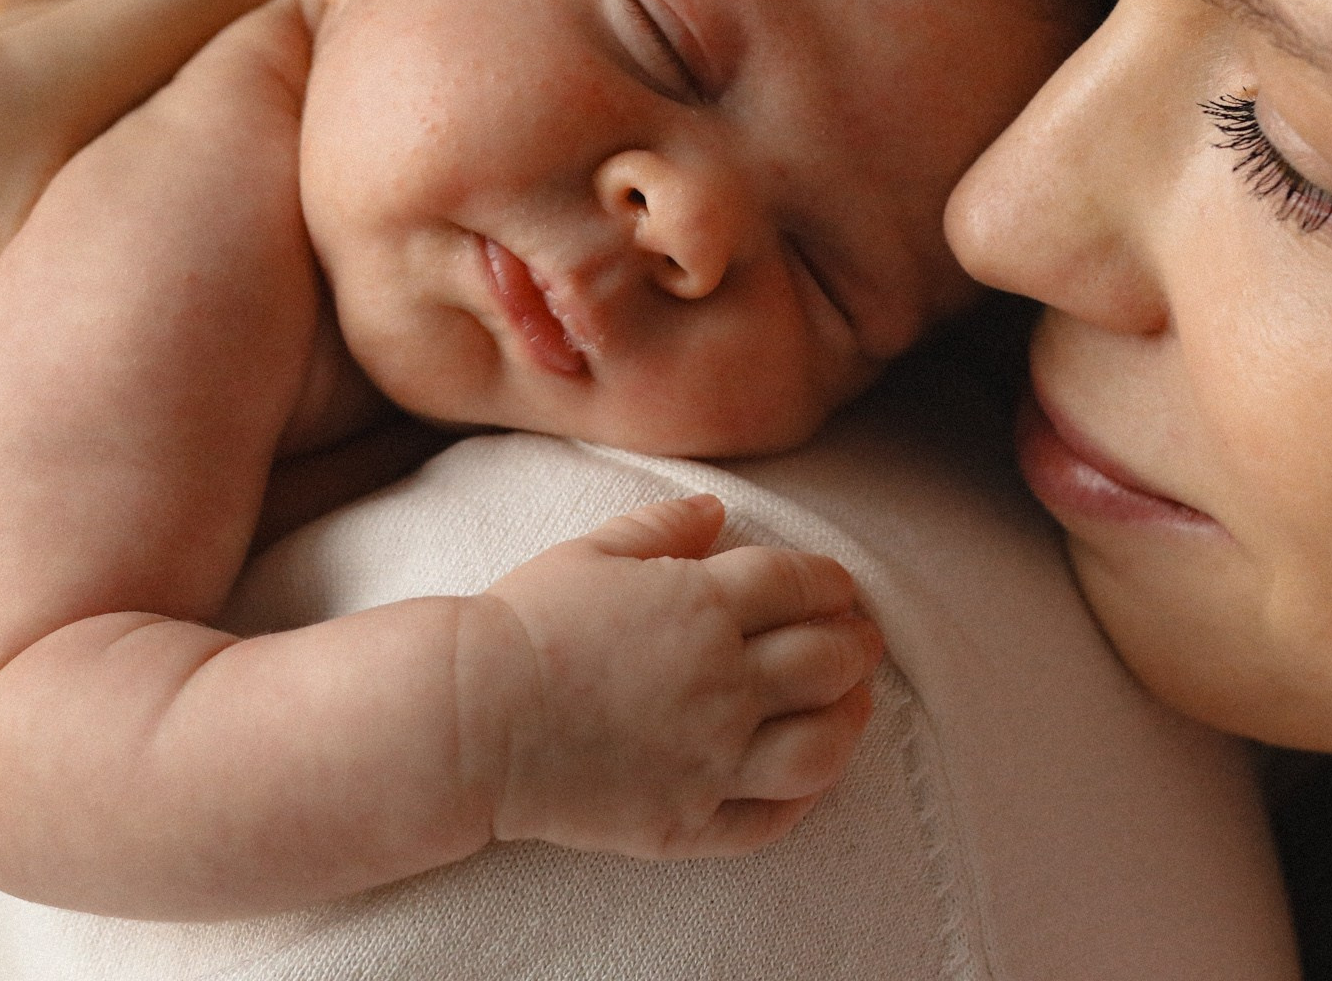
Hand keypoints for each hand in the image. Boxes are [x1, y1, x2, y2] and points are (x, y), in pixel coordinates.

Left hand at [0, 0, 304, 699]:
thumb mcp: (74, 434)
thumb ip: (228, 328)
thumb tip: (356, 255)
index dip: (339, 29)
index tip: (410, 96)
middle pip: (163, 12)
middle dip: (273, 66)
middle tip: (362, 152)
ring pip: (95, 54)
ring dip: (186, 100)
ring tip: (263, 200)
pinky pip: (24, 94)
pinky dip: (106, 129)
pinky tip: (143, 231)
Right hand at [474, 495, 883, 858]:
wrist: (469, 719)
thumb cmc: (525, 626)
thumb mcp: (593, 553)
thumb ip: (663, 528)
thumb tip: (717, 511)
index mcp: (705, 606)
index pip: (801, 586)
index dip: (831, 584)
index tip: (840, 588)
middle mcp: (724, 683)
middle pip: (828, 661)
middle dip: (856, 644)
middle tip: (862, 640)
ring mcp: (711, 758)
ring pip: (822, 745)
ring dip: (851, 719)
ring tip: (854, 704)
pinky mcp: (688, 820)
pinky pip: (771, 817)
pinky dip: (805, 796)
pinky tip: (811, 775)